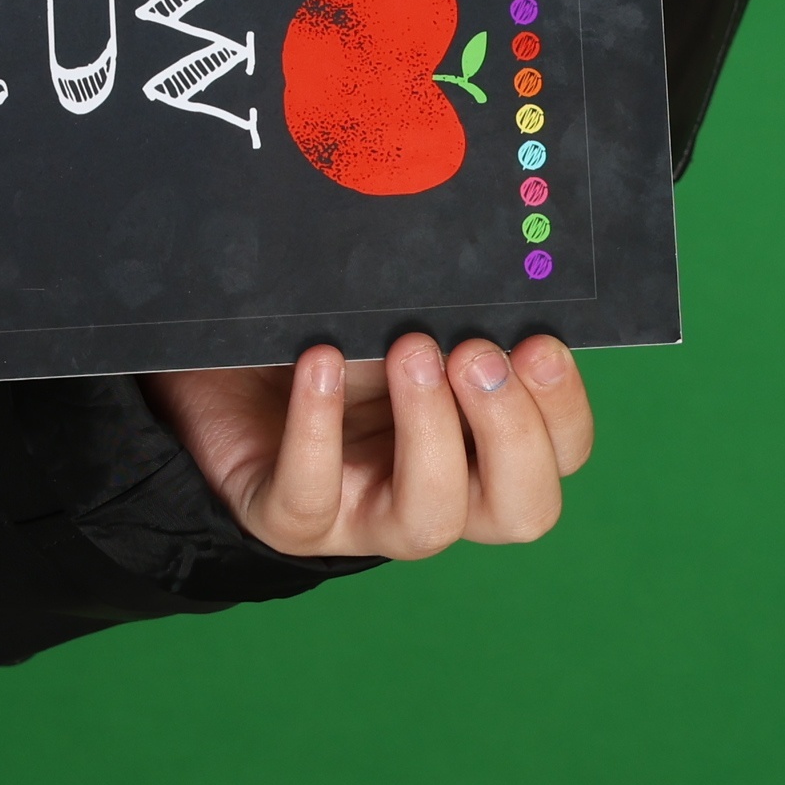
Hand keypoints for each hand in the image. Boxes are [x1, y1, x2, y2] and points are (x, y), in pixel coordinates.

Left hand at [142, 333, 595, 558]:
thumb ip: (444, 305)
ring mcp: (365, 515)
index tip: (538, 340)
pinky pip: (311, 495)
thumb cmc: (331, 332)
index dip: (562, 407)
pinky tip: (319, 361)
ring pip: (430, 521)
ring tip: (407, 350)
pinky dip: (317, 427)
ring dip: (429, 433)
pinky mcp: (289, 519)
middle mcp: (439, 491)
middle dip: (511, 431)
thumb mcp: (396, 312)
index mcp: (483, 443)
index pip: (560, 452)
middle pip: (520, 507)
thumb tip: (488, 263)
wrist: (222, 365)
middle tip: (475, 353)